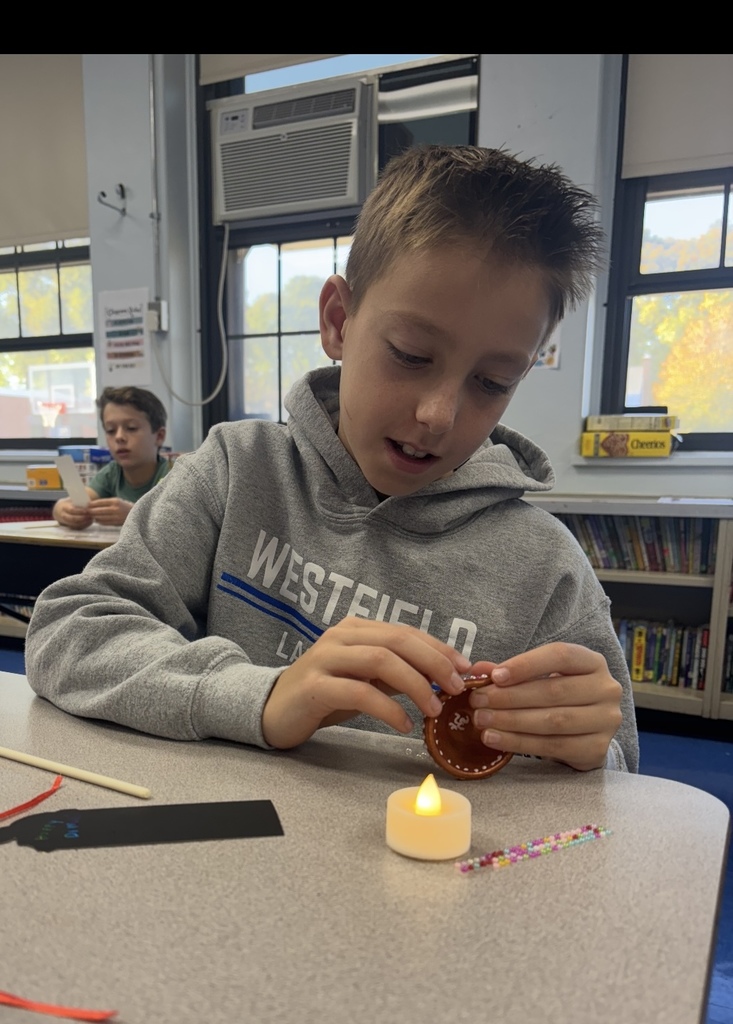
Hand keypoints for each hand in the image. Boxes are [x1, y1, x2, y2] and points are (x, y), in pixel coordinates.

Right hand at [53, 498, 92, 529]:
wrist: (60, 510)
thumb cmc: (69, 503)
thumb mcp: (71, 499)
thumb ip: (78, 500)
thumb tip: (88, 500)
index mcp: (64, 507)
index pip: (72, 510)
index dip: (79, 511)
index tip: (87, 510)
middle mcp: (64, 515)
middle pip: (73, 519)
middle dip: (82, 518)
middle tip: (90, 516)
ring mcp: (66, 522)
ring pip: (75, 524)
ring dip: (84, 522)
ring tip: (91, 518)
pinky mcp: (70, 526)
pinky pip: (77, 528)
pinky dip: (84, 525)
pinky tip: (90, 521)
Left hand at [88, 498, 132, 525]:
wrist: (138, 514)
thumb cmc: (125, 507)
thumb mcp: (118, 501)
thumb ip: (107, 502)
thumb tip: (93, 504)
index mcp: (115, 501)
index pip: (100, 502)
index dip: (92, 504)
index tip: (86, 504)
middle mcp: (115, 509)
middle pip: (99, 510)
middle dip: (91, 511)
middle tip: (86, 511)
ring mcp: (116, 516)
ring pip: (101, 517)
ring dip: (94, 517)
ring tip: (91, 516)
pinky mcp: (117, 523)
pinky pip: (105, 523)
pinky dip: (100, 521)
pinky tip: (97, 520)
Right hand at [262, 617, 471, 748]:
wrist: (274, 710)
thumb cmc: (327, 694)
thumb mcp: (367, 679)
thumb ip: (400, 673)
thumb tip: (448, 677)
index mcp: (356, 629)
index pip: (406, 632)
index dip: (439, 649)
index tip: (466, 669)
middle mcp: (341, 636)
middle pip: (397, 640)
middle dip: (433, 663)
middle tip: (456, 689)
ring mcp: (325, 659)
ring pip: (380, 660)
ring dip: (415, 685)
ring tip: (433, 710)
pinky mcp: (314, 687)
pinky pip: (359, 692)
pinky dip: (388, 708)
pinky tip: (404, 724)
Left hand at [467, 643, 623, 770]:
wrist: (587, 731)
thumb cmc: (560, 696)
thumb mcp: (540, 677)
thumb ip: (510, 673)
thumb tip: (476, 671)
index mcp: (593, 662)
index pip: (560, 655)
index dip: (526, 664)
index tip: (495, 676)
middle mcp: (606, 689)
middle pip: (554, 691)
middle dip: (510, 697)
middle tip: (478, 702)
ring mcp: (606, 720)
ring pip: (553, 721)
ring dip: (511, 721)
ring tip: (482, 721)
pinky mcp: (598, 749)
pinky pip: (553, 746)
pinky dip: (520, 742)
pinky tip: (496, 739)